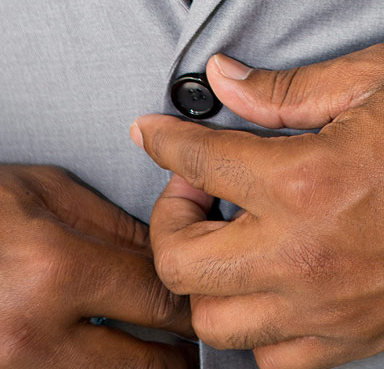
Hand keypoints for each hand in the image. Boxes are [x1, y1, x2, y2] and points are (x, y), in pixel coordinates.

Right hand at [0, 164, 197, 366]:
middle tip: (195, 335)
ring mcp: (15, 366)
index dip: (190, 297)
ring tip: (160, 350)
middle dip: (178, 349)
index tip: (205, 298)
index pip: (156, 297)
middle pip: (143, 363)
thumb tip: (166, 252)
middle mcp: (34, 330)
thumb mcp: (46, 191)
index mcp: (55, 269)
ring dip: (141, 365)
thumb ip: (113, 225)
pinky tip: (111, 350)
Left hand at [133, 43, 383, 367]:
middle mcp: (305, 256)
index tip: (154, 131)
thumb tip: (226, 78)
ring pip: (215, 323)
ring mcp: (327, 309)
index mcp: (307, 180)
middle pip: (181, 264)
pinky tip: (272, 282)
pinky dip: (254, 326)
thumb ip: (287, 86)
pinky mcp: (355, 339)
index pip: (198, 160)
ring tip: (232, 235)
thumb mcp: (375, 76)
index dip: (164, 139)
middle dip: (169, 217)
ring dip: (207, 277)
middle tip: (196, 186)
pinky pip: (273, 360)